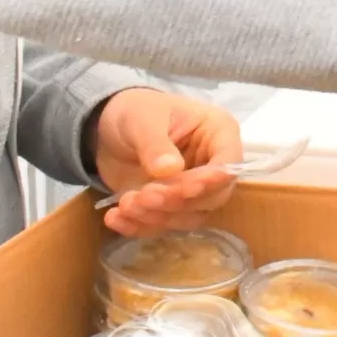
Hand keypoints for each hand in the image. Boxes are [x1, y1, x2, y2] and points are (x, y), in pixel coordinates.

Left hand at [90, 89, 243, 236]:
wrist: (107, 128)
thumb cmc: (136, 110)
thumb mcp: (142, 118)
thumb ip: (155, 143)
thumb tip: (169, 169)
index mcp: (218, 133)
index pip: (229, 163)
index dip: (211, 180)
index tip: (185, 189)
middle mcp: (212, 165)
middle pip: (212, 197)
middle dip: (177, 201)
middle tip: (144, 196)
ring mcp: (193, 189)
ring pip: (189, 216)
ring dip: (157, 216)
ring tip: (125, 204)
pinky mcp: (171, 207)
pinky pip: (163, 224)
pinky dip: (140, 227)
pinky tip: (116, 219)